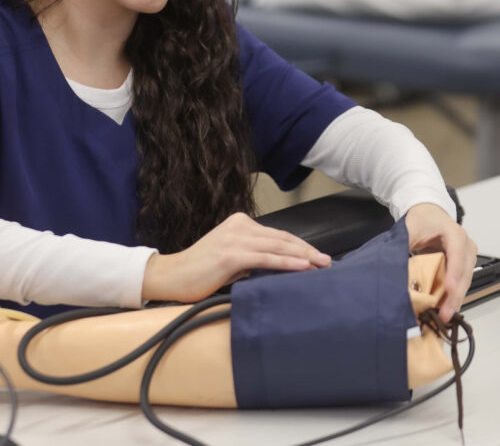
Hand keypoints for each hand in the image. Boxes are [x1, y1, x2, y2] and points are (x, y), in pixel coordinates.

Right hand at [142, 212, 331, 302]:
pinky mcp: (231, 255)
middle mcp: (239, 226)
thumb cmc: (200, 272)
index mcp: (240, 223)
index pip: (278, 235)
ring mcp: (235, 238)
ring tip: (322, 265)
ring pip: (278, 246)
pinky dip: (287, 262)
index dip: (301, 246)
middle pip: (282, 238)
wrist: (171, 276)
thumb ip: (253, 257)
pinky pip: (266, 258)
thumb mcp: (231, 258)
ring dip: (304, 256)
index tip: (318, 257)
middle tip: (328, 262)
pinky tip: (303, 267)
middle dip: (308, 250)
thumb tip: (280, 267)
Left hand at [404, 203, 477, 323]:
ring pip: (465, 280)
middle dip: (455, 294)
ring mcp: (467, 256)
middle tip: (445, 313)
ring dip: (456, 299)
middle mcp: (466, 245)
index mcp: (454, 233)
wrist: (430, 213)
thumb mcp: (410, 227)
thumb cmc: (422, 219)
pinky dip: (454, 296)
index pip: (457, 253)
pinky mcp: (464, 265)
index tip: (448, 288)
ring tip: (444, 316)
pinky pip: (461, 282)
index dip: (453, 271)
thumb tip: (394, 263)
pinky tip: (445, 309)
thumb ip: (404, 242)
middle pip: (464, 272)